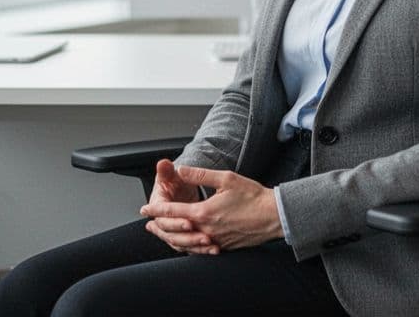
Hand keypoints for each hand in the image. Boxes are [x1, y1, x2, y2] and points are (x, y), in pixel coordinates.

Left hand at [140, 165, 282, 252]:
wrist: (274, 216)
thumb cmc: (253, 196)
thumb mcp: (226, 178)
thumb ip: (200, 174)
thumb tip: (181, 169)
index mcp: (204, 212)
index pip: (172, 212)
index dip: (156, 210)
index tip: (144, 209)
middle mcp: (207, 230)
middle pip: (175, 230)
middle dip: (159, 226)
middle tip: (148, 224)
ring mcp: (216, 241)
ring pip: (187, 242)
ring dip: (172, 238)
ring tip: (163, 234)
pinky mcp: (224, 247)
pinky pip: (201, 249)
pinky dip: (190, 245)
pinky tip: (188, 242)